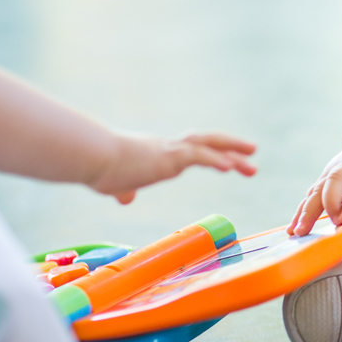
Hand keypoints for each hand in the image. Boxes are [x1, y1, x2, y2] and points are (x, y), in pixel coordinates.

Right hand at [87, 132, 256, 203]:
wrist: (89, 157)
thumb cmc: (98, 169)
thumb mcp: (115, 183)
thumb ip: (125, 189)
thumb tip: (126, 198)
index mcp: (158, 152)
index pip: (191, 150)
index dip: (212, 155)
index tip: (229, 162)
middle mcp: (168, 147)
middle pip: (207, 142)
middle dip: (232, 148)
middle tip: (253, 154)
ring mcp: (169, 150)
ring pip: (209, 145)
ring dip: (233, 153)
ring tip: (252, 161)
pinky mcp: (168, 156)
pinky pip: (199, 155)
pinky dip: (216, 159)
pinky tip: (231, 166)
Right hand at [288, 135, 341, 243]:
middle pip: (335, 182)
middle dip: (329, 204)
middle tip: (330, 224)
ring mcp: (335, 171)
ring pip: (318, 188)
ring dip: (307, 211)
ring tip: (299, 232)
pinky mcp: (325, 177)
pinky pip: (311, 194)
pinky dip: (301, 211)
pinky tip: (294, 227)